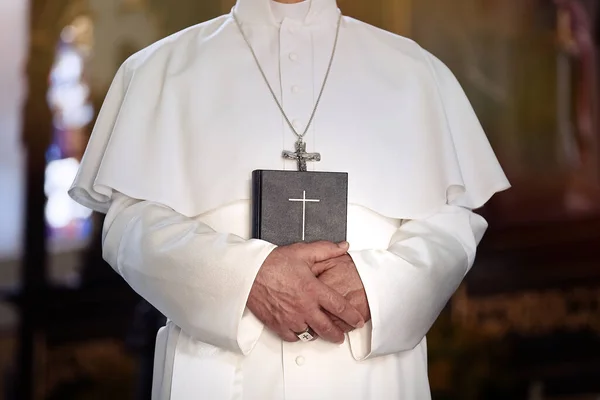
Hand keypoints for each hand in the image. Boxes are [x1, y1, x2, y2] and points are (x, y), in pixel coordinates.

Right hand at [247, 241, 364, 343]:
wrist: (249, 273)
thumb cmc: (272, 263)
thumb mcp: (302, 252)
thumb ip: (326, 250)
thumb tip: (342, 247)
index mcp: (312, 290)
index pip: (339, 306)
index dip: (351, 316)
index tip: (357, 320)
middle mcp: (303, 307)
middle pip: (327, 328)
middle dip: (337, 334)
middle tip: (341, 335)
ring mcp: (291, 318)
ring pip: (310, 334)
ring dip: (317, 334)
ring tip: (320, 331)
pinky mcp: (278, 324)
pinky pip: (293, 337)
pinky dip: (299, 335)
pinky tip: (301, 330)